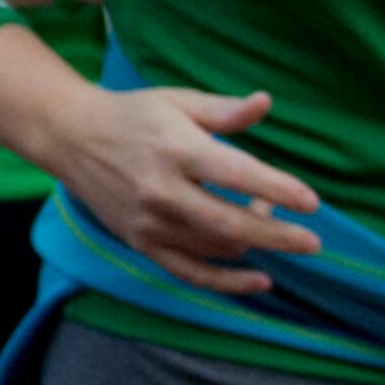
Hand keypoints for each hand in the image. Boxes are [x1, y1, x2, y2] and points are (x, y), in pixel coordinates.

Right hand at [36, 85, 321, 295]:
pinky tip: (260, 281)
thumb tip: (266, 103)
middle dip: (278, 235)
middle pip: (229, 223)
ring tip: (266, 219)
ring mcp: (149, 222)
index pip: (234, 174)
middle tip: (314, 242)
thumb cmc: (132, 114)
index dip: (276, 189)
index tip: (312, 202)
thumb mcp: (178, 101)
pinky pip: (191, 273)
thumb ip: (224, 110)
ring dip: (252, 241)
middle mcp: (160, 190)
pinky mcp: (141, 243)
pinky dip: (227, 282)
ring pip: (216, 247)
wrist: (70, 137)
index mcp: (174, 148)